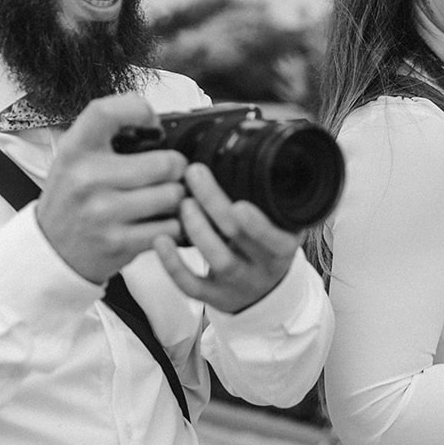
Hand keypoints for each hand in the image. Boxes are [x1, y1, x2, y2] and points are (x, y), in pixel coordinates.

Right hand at [35, 94, 188, 284]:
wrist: (52, 250)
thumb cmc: (72, 198)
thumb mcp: (75, 157)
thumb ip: (108, 136)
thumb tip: (156, 125)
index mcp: (75, 150)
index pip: (107, 112)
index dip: (139, 110)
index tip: (152, 123)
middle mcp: (86, 178)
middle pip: (164, 162)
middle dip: (176, 167)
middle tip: (170, 171)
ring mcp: (102, 212)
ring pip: (172, 195)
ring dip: (177, 198)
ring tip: (164, 198)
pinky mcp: (118, 242)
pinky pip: (170, 227)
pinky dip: (173, 225)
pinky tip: (160, 221)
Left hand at [153, 162, 301, 312]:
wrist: (265, 292)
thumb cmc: (267, 247)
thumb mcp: (280, 224)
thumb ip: (268, 197)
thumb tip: (248, 147)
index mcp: (283, 246)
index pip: (275, 238)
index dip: (258, 224)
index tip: (240, 204)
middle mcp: (263, 266)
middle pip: (239, 237)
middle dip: (215, 204)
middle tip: (196, 174)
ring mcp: (238, 283)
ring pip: (218, 260)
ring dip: (197, 229)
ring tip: (183, 202)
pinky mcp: (214, 297)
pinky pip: (192, 285)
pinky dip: (174, 264)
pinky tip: (160, 240)